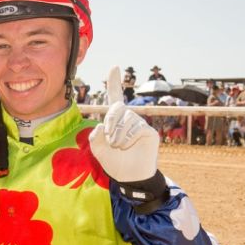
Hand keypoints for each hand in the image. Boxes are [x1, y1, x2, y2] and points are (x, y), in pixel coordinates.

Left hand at [89, 66, 159, 182]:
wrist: (130, 177)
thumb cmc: (115, 163)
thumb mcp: (98, 151)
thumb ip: (94, 138)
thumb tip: (100, 125)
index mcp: (115, 120)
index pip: (115, 98)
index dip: (114, 83)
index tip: (114, 67)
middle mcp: (129, 119)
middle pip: (116, 109)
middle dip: (109, 123)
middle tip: (110, 140)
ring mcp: (140, 124)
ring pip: (125, 120)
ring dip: (117, 136)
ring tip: (120, 147)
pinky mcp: (149, 132)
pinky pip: (135, 128)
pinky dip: (127, 139)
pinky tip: (129, 147)